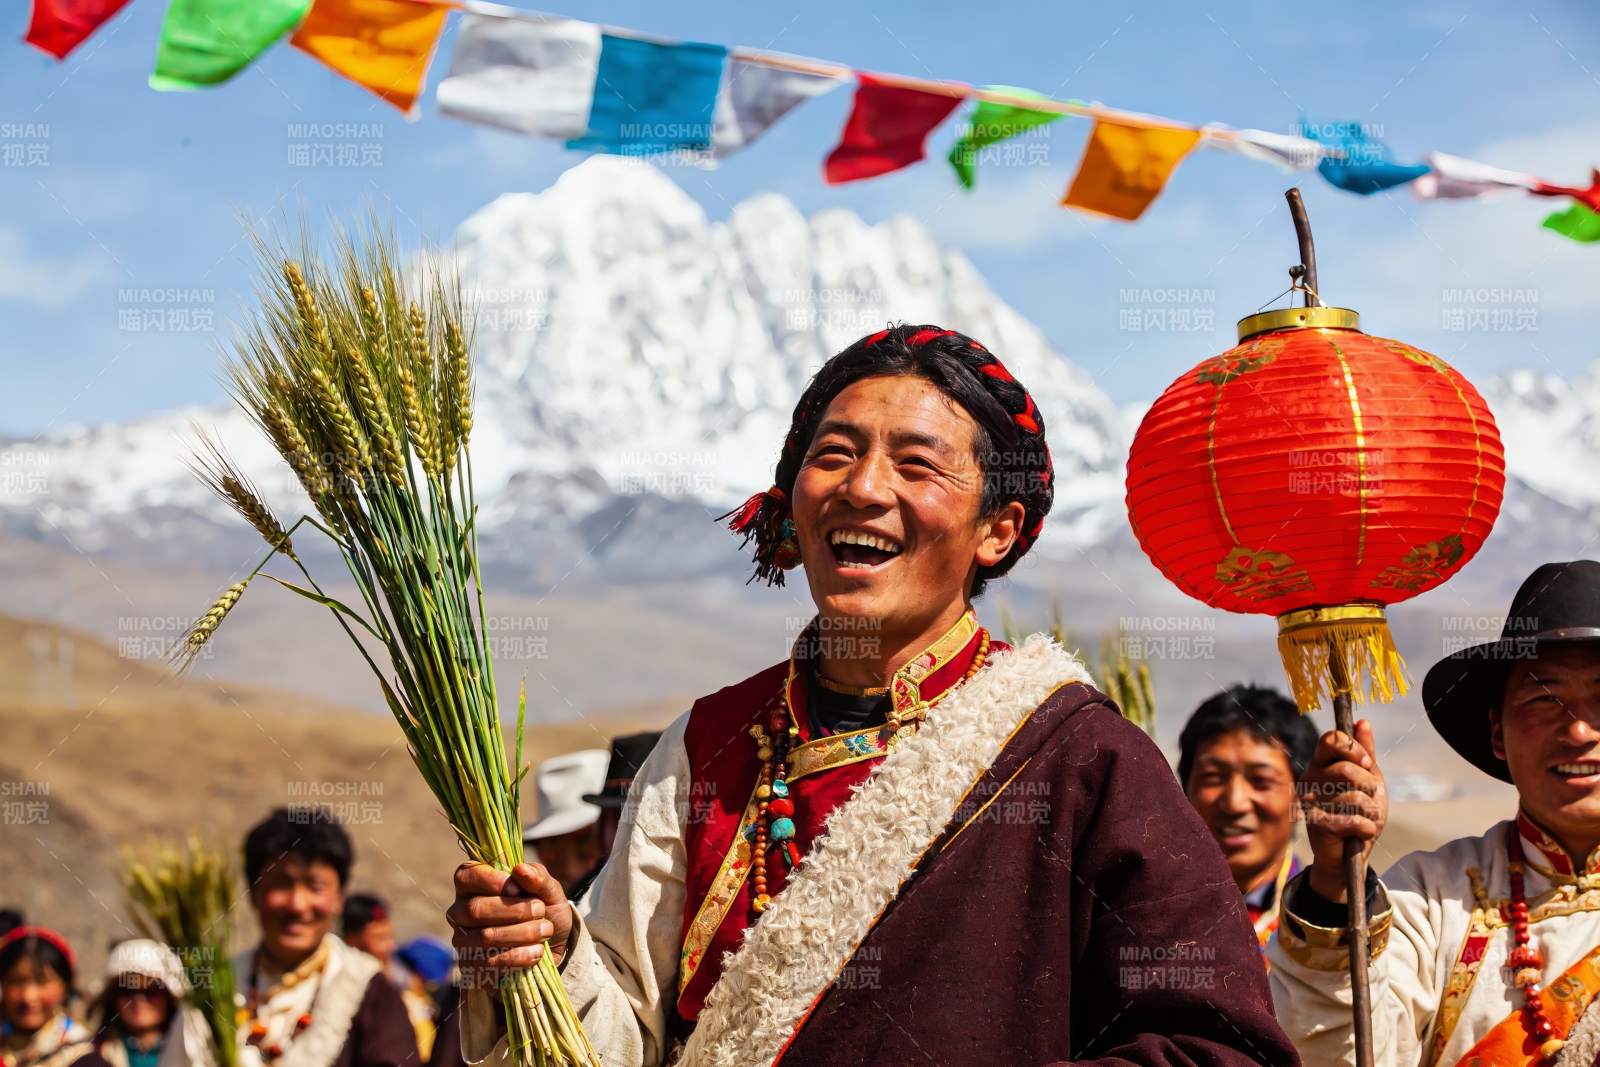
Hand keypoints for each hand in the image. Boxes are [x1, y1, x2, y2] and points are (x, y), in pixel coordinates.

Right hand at [447, 862, 571, 987]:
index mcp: (474, 883)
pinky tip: (537, 951)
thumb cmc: (544, 910)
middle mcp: (461, 910)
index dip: (493, 881)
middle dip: (515, 911)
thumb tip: (521, 869)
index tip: (519, 889)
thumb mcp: (548, 890)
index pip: (467, 876)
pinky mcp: (470, 967)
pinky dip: (520, 956)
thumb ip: (538, 877)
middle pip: (475, 909)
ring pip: (485, 937)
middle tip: (541, 911)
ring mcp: (462, 940)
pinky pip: (490, 963)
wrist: (552, 947)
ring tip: (545, 931)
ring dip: (522, 933)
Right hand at [1299, 720, 1387, 902]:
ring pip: (1355, 797)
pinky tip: (1360, 832)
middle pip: (1348, 769)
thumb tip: (1363, 722)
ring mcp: (1311, 801)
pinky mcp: (1316, 823)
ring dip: (1370, 812)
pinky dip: (1366, 828)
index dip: (1353, 748)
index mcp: (1321, 763)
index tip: (1366, 763)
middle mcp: (1311, 778)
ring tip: (1363, 818)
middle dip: (1369, 787)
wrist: (1349, 853)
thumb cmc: (1358, 812)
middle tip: (1368, 799)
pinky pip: (1353, 819)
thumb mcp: (1368, 780)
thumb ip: (1365, 753)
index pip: (1332, 739)